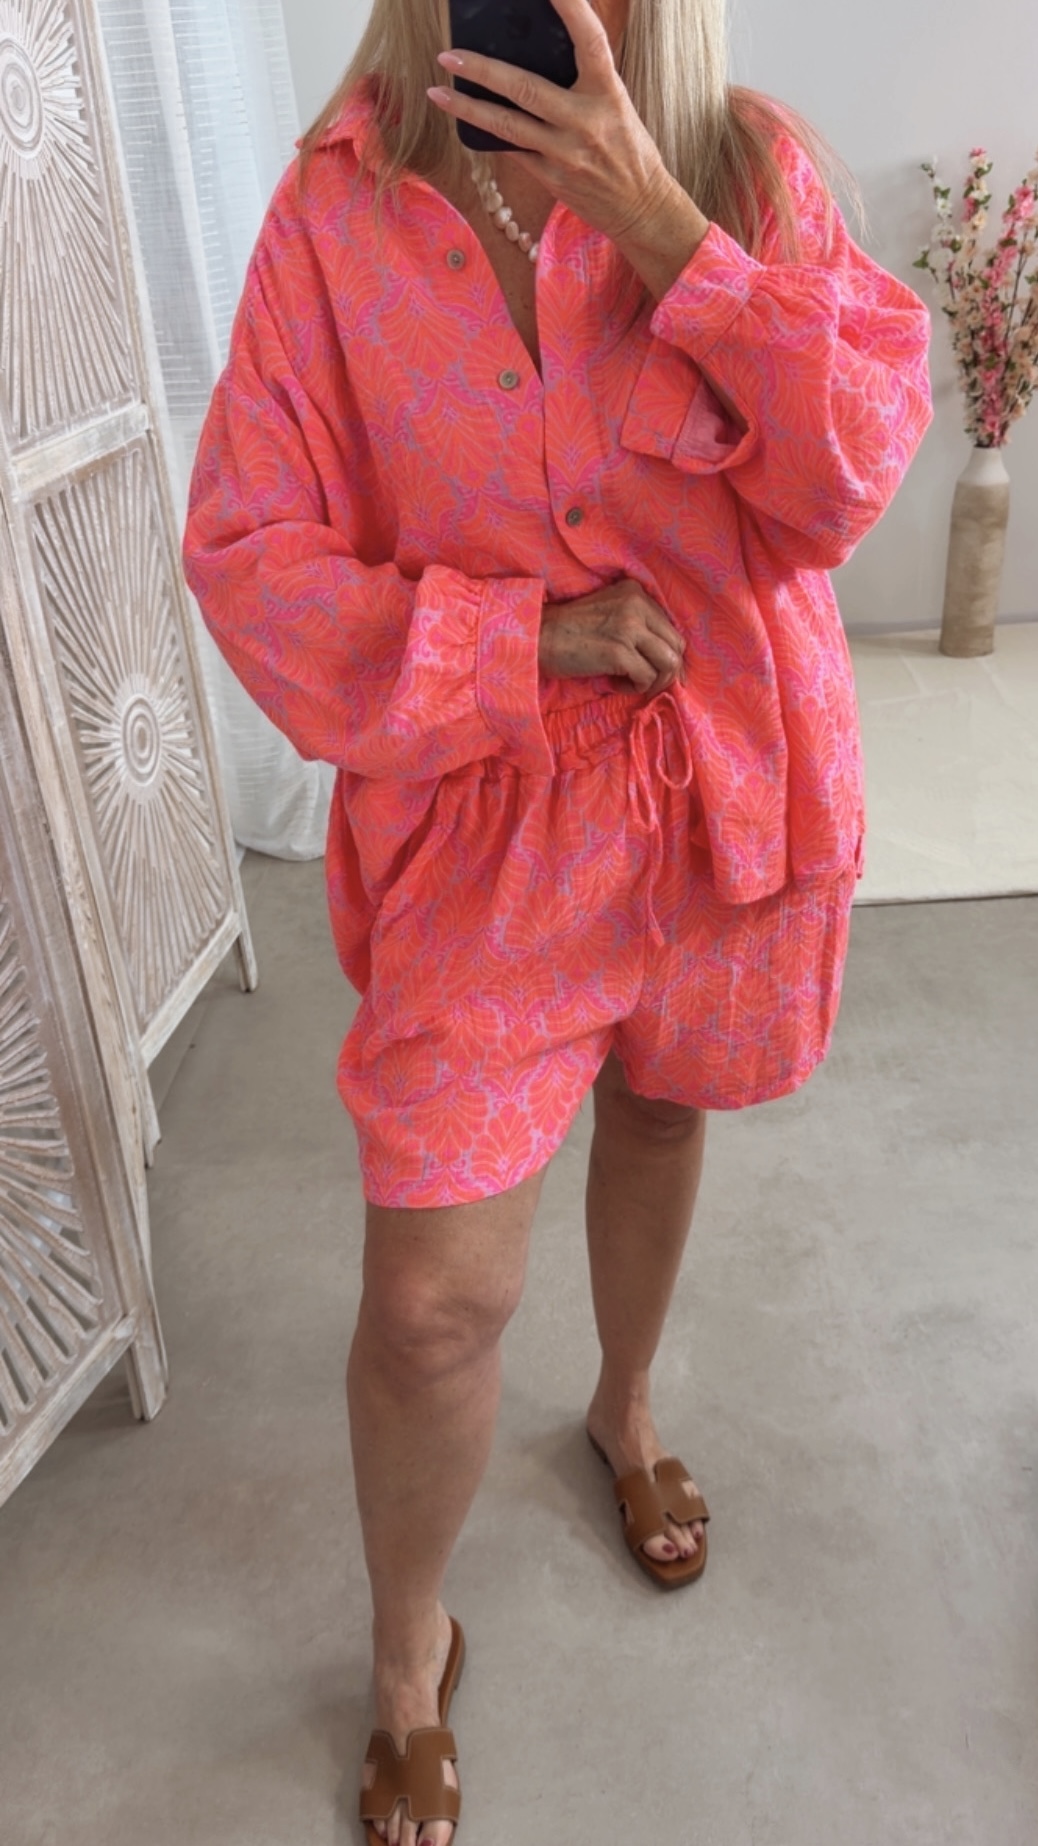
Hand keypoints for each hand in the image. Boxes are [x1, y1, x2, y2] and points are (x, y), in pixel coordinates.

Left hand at [428, 0, 678, 247]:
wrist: (642, 206)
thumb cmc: (628, 147)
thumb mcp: (615, 104)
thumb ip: (583, 79)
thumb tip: (534, 53)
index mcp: (608, 92)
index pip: (590, 41)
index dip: (571, 9)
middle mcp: (586, 120)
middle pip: (526, 88)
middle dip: (483, 69)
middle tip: (449, 54)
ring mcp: (567, 153)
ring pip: (508, 125)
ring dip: (468, 108)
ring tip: (438, 93)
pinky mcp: (554, 179)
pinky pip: (513, 151)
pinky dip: (489, 135)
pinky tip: (467, 123)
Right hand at [539, 580, 686, 694]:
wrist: (537, 637)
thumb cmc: (570, 630)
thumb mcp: (609, 611)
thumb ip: (638, 622)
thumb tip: (668, 657)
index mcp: (636, 593)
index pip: (672, 628)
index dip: (666, 654)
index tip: (653, 669)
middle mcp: (637, 606)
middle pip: (676, 646)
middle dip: (666, 671)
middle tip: (644, 681)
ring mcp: (629, 628)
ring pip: (668, 664)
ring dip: (653, 682)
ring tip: (630, 683)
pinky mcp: (619, 653)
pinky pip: (646, 678)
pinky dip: (634, 688)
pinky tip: (614, 684)